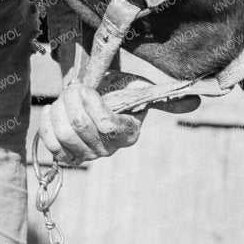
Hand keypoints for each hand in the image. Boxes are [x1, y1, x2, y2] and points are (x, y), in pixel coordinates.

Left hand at [31, 73, 197, 165]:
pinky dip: (47, 123)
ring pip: (63, 134)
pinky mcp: (66, 156)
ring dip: (59, 109)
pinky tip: (54, 110)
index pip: (107, 125)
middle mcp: (109, 150)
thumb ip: (166, 98)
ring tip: (64, 98)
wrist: (95, 98)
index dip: (92, 104)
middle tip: (74, 87)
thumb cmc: (119, 92)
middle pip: (79, 127)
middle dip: (71, 101)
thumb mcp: (142, 90)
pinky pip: (50, 144)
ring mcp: (87, 155)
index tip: (88, 88)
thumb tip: (197, 103)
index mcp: (128, 133)